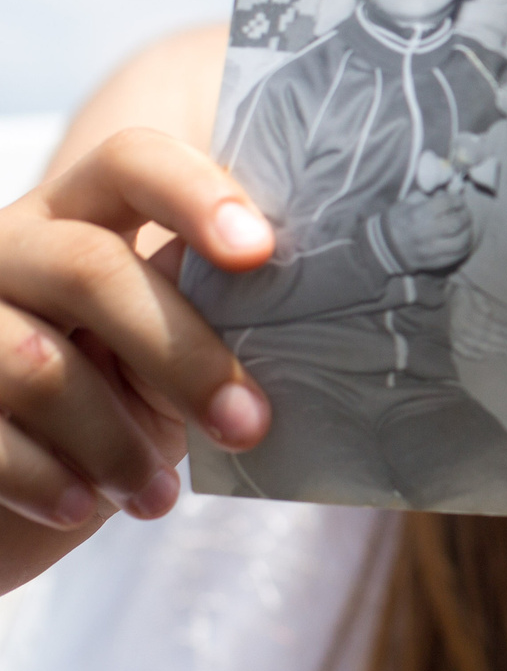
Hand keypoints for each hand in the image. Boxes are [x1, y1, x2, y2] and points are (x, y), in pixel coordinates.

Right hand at [0, 129, 272, 575]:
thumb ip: (209, 315)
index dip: (195, 194)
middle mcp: (9, 248)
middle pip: (92, 269)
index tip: (260, 251)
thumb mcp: (163, 358)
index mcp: (78, 215)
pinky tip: (85, 508)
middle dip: (182, 354)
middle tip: (249, 424)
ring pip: (36, 365)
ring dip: (114, 441)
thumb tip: (312, 312)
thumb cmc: (108, 406)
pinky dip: (48, 480)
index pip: (132, 162)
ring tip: (156, 496)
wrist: (4, 488)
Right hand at [380, 189, 473, 271]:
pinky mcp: (434, 262)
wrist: (382, 247)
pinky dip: (464, 247)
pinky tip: (462, 241)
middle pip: (457, 223)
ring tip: (465, 227)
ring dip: (468, 232)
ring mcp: (431, 250)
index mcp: (419, 214)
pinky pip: (457, 256)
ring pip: (461, 242)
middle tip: (464, 213)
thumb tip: (448, 192)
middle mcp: (426, 232)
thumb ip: (428, 195)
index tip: (459, 201)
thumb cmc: (396, 221)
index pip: (448, 203)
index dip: (458, 200)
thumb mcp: (407, 202)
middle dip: (465, 215)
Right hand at [450, 285, 506, 355]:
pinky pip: (461, 350)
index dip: (502, 331)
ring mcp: (456, 334)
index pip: (488, 325)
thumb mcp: (475, 294)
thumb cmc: (468, 296)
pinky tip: (483, 359)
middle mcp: (461, 326)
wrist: (450, 297)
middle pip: (484, 337)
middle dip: (502, 344)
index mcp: (467, 314)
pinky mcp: (452, 340)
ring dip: (493, 350)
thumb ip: (481, 302)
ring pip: (476, 345)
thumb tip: (489, 312)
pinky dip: (471, 356)